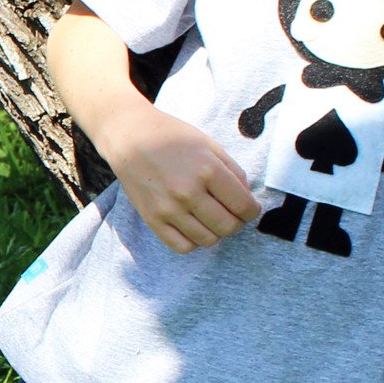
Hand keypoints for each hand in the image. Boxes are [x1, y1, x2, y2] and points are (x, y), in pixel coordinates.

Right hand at [98, 104, 260, 253]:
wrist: (131, 136)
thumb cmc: (172, 137)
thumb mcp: (209, 145)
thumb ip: (233, 172)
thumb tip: (247, 199)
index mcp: (208, 170)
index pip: (243, 206)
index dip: (252, 211)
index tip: (250, 208)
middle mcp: (188, 192)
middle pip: (228, 226)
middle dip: (237, 223)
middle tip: (232, 214)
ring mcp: (169, 209)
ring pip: (208, 240)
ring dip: (216, 232)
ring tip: (211, 218)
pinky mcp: (153, 220)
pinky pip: (182, 246)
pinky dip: (194, 241)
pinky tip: (193, 226)